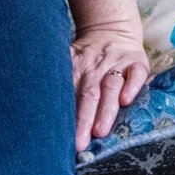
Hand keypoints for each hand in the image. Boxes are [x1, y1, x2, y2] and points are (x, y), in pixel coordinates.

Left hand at [70, 23, 149, 149]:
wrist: (112, 30)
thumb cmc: (88, 60)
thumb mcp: (70, 65)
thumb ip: (61, 85)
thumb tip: (37, 111)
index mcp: (75, 70)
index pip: (69, 95)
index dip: (65, 116)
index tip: (60, 137)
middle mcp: (95, 69)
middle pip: (88, 95)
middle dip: (84, 120)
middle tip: (80, 143)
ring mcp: (117, 65)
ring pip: (111, 87)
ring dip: (106, 109)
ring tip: (100, 130)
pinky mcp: (137, 62)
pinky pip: (136, 73)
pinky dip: (132, 86)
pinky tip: (126, 100)